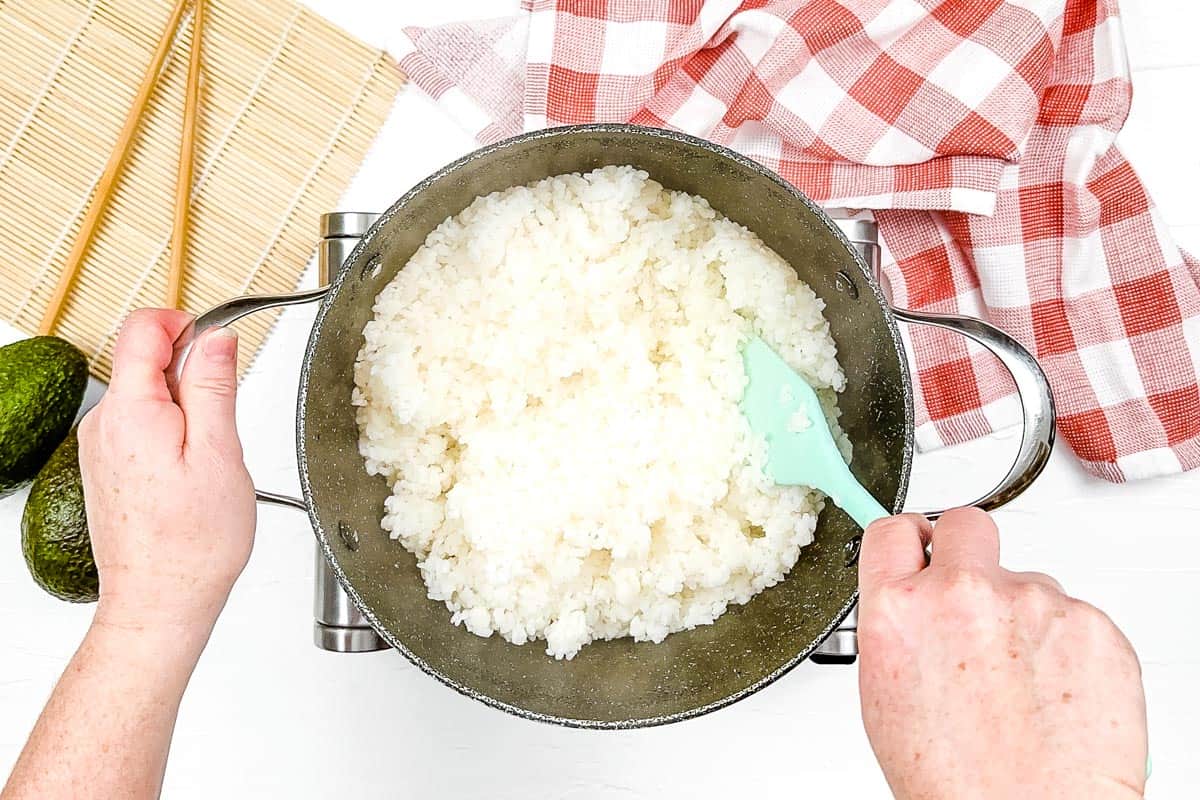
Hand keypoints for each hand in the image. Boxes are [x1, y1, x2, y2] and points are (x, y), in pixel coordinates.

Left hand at [78, 310, 254, 646]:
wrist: (160, 600)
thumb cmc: (193, 541)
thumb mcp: (220, 453)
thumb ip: (214, 386)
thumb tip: (217, 337)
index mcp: (131, 410)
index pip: (143, 327)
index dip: (186, 324)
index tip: (218, 348)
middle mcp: (103, 422)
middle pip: (145, 359)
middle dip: (192, 374)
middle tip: (223, 424)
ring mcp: (99, 446)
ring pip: (146, 394)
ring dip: (185, 408)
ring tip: (208, 458)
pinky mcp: (106, 466)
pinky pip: (140, 425)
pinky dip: (171, 433)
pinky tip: (190, 474)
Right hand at [857, 508, 1146, 799]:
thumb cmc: (956, 781)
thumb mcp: (885, 696)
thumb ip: (898, 629)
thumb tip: (910, 604)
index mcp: (900, 610)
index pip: (894, 531)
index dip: (908, 540)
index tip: (919, 548)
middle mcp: (964, 593)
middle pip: (967, 525)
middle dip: (967, 551)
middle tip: (974, 593)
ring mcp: (1033, 603)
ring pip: (1026, 580)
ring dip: (1021, 615)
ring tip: (1019, 681)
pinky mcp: (1092, 623)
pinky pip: (1073, 614)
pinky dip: (1065, 645)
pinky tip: (1053, 691)